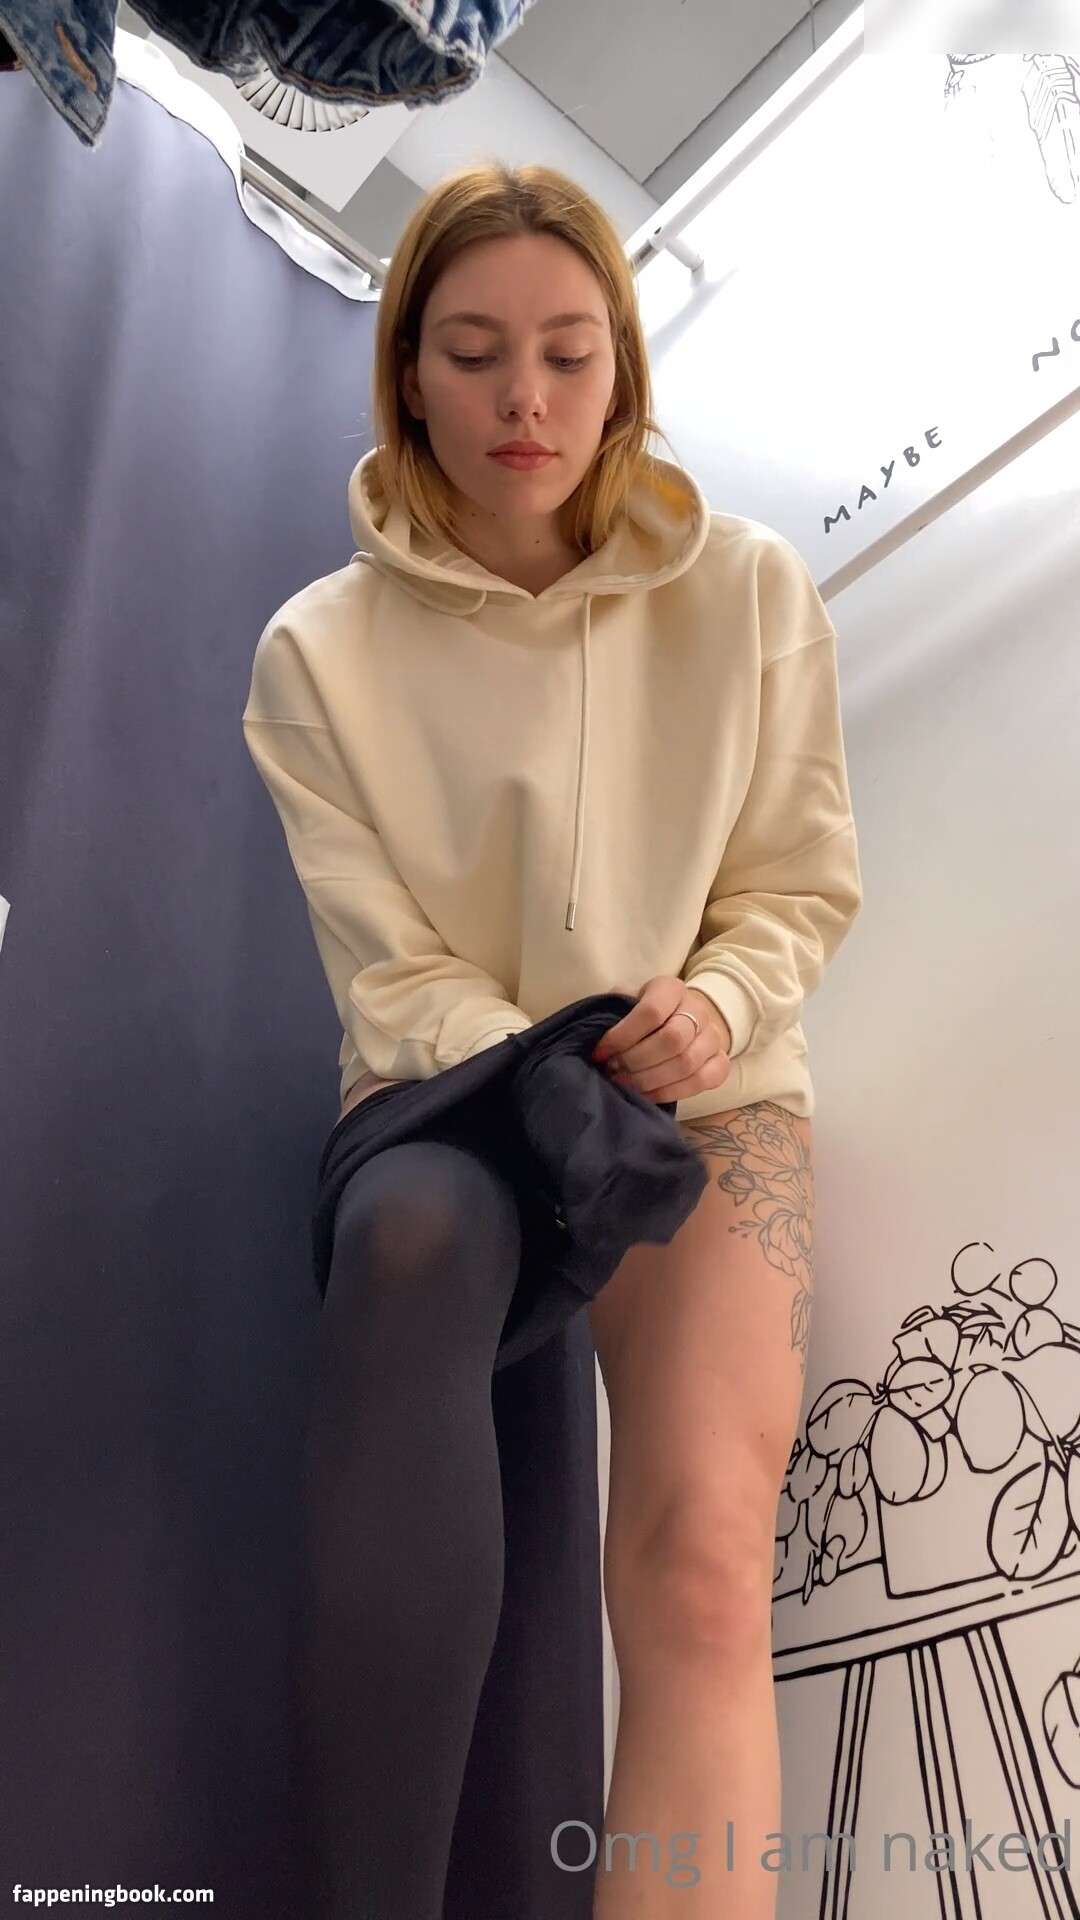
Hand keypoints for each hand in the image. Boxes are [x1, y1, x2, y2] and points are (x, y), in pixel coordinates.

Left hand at [591, 977, 731, 1103]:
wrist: (681, 1019)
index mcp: (670, 989)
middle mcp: (698, 1009)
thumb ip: (612, 1012)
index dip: (622, 1036)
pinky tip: (646, 1095)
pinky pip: (701, 1082)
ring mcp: (713, 1037)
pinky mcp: (720, 1062)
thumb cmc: (643, 1013)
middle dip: (636, 1061)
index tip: (600, 1053)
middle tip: (614, 1071)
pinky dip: (670, 1092)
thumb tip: (593, 1038)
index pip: (651, 1012)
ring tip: (626, 1084)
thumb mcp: (625, 1001)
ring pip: (686, 1064)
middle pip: (672, 1040)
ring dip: (649, 1080)